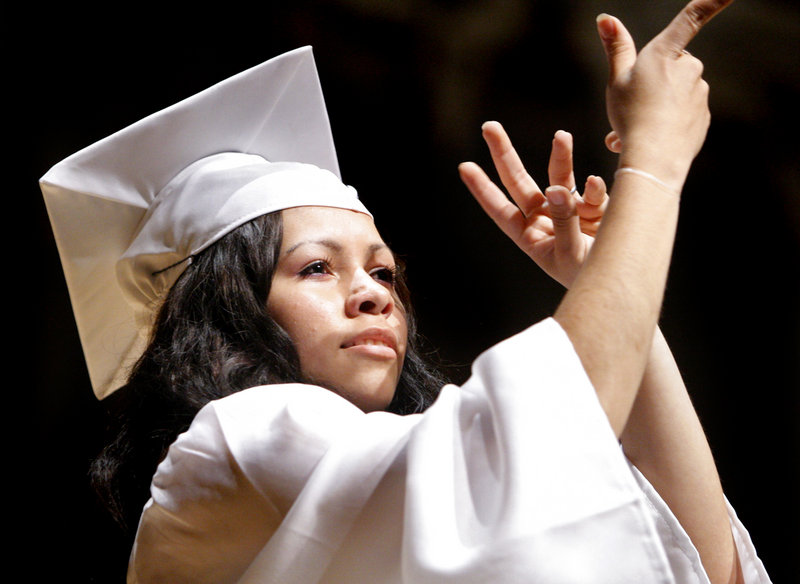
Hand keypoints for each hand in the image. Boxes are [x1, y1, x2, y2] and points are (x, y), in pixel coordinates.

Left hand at [458, 122, 607, 287]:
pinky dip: (595, 188)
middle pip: (520, 183)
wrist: (626, 286)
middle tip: (489, 127)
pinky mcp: (598, 210)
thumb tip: (556, 188)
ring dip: (560, 157)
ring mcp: (571, 212)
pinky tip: (596, 184)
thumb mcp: (571, 253)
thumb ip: (564, 220)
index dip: (483, 189)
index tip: (464, 166)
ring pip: (559, 179)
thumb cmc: (589, 279)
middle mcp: (546, 221)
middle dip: (505, 154)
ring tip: (561, 137)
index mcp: (530, 237)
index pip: (500, 209)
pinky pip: (593, 193)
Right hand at [597, 0, 732, 188]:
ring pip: (676, 93)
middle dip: (655, 80)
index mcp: (665, 53)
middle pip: (673, 64)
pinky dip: (665, 124)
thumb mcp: (617, 80)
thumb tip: (605, 19)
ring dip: (655, 106)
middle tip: (630, 103)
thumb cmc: (632, 116)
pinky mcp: (703, 117)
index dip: (712, 1)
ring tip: (632, 127)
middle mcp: (689, 68)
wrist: (654, 159)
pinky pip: (682, 115)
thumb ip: (616, 47)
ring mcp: (699, 93)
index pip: (691, 17)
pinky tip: (648, 138)